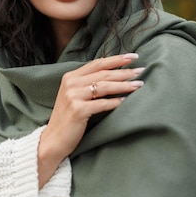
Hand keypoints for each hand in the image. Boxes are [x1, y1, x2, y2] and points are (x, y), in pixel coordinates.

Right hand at [38, 53, 143, 186]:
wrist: (54, 139)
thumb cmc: (69, 118)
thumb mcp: (74, 95)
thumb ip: (88, 83)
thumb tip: (115, 74)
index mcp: (70, 77)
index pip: (97, 63)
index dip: (116, 59)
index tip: (133, 56)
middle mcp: (71, 83)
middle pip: (103, 73)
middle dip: (124, 71)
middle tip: (141, 70)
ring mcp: (73, 96)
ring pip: (104, 86)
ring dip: (124, 85)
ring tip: (139, 85)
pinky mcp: (77, 110)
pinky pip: (101, 104)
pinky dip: (115, 102)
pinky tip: (126, 101)